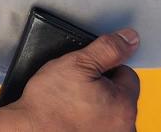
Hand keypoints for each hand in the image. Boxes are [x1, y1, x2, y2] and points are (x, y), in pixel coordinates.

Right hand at [5, 29, 141, 131]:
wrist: (30, 130)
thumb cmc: (50, 103)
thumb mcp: (77, 63)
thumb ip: (107, 49)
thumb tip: (130, 38)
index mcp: (125, 105)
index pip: (127, 73)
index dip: (105, 67)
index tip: (87, 71)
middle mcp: (125, 127)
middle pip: (120, 93)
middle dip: (102, 87)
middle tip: (77, 86)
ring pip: (110, 110)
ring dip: (97, 104)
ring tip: (72, 102)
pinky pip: (101, 125)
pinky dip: (90, 120)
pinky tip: (73, 116)